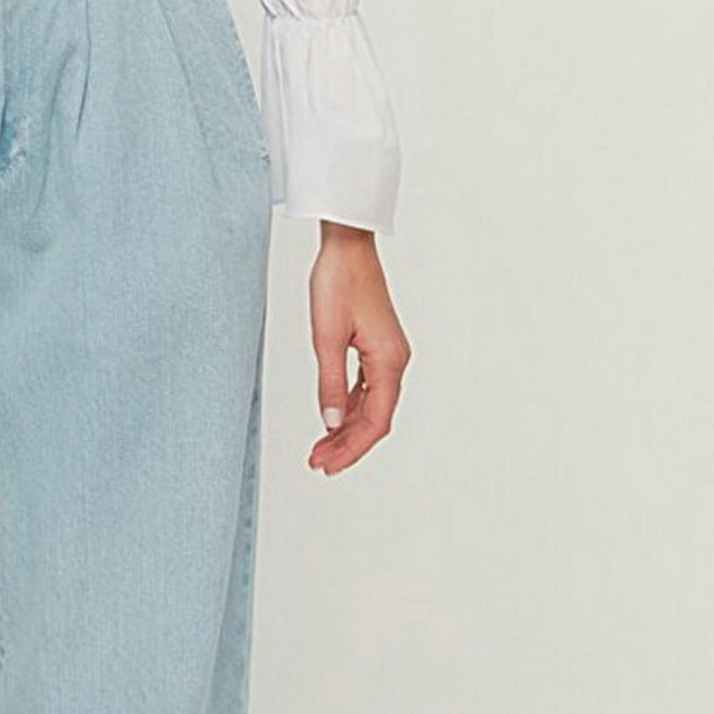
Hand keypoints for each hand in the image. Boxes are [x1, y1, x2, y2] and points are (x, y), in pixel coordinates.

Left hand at [306, 222, 410, 476]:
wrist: (347, 247)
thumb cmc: (338, 282)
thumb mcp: (326, 337)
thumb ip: (329, 383)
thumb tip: (329, 423)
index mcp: (389, 362)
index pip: (374, 422)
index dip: (351, 449)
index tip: (327, 465)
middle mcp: (395, 362)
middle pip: (375, 419)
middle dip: (347, 445)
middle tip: (319, 463)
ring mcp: (388, 355)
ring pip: (370, 406)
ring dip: (346, 429)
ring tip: (320, 448)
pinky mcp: (377, 347)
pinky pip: (367, 388)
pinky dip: (348, 407)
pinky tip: (332, 419)